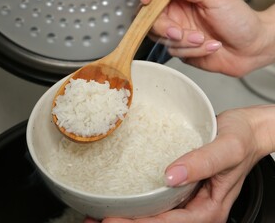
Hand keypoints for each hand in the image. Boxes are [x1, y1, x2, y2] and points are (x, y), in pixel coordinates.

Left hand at [85, 105, 274, 222]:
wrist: (248, 129)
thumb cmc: (243, 138)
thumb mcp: (227, 148)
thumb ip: (203, 162)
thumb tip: (172, 175)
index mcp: (209, 209)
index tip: (113, 219)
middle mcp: (195, 208)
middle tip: (95, 220)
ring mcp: (187, 199)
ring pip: (154, 216)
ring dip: (127, 216)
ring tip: (98, 214)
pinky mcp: (180, 187)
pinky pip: (156, 201)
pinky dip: (136, 203)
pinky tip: (119, 198)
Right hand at [137, 0, 274, 76]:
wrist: (252, 48)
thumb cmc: (239, 19)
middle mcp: (176, 13)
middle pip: (150, 19)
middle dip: (166, 29)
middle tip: (180, 32)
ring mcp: (177, 33)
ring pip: (161, 39)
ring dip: (185, 42)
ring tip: (204, 39)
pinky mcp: (181, 50)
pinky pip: (174, 52)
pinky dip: (193, 51)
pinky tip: (209, 46)